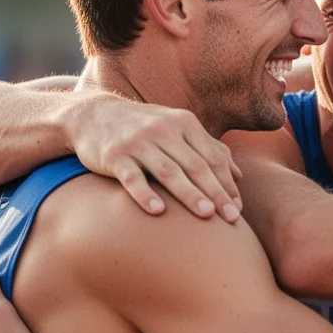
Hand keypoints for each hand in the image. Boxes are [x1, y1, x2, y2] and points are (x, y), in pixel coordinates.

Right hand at [71, 93, 242, 220]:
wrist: (93, 114)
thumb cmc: (144, 127)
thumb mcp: (178, 129)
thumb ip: (209, 149)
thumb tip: (239, 176)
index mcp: (184, 123)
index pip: (213, 157)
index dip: (227, 183)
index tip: (238, 208)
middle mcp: (164, 130)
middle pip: (196, 165)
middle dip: (216, 193)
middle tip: (231, 218)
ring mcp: (138, 141)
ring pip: (168, 171)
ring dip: (189, 193)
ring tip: (206, 215)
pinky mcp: (114, 155)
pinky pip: (132, 177)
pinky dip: (145, 194)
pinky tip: (157, 211)